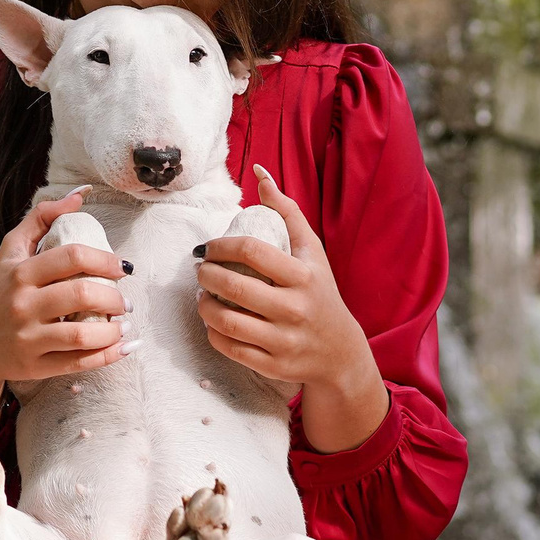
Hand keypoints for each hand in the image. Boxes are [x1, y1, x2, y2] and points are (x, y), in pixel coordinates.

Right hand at [0, 188, 130, 435]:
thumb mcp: (11, 250)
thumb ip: (42, 218)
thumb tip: (79, 196)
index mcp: (21, 272)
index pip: (72, 256)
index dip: (106, 260)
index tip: (122, 268)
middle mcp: (23, 304)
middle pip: (82, 294)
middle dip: (115, 297)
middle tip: (124, 300)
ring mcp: (28, 338)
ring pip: (82, 335)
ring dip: (114, 330)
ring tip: (123, 323)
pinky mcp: (35, 366)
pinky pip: (79, 363)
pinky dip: (107, 356)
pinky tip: (122, 347)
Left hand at [195, 166, 388, 452]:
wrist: (340, 352)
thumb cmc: (320, 292)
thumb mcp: (311, 251)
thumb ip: (286, 210)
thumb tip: (258, 172)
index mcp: (304, 276)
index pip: (252, 252)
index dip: (221, 245)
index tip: (208, 248)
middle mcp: (296, 309)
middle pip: (235, 287)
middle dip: (206, 275)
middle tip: (199, 270)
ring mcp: (285, 341)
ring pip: (228, 322)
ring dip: (204, 306)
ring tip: (202, 296)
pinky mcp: (273, 366)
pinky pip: (231, 349)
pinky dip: (213, 334)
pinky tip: (213, 321)